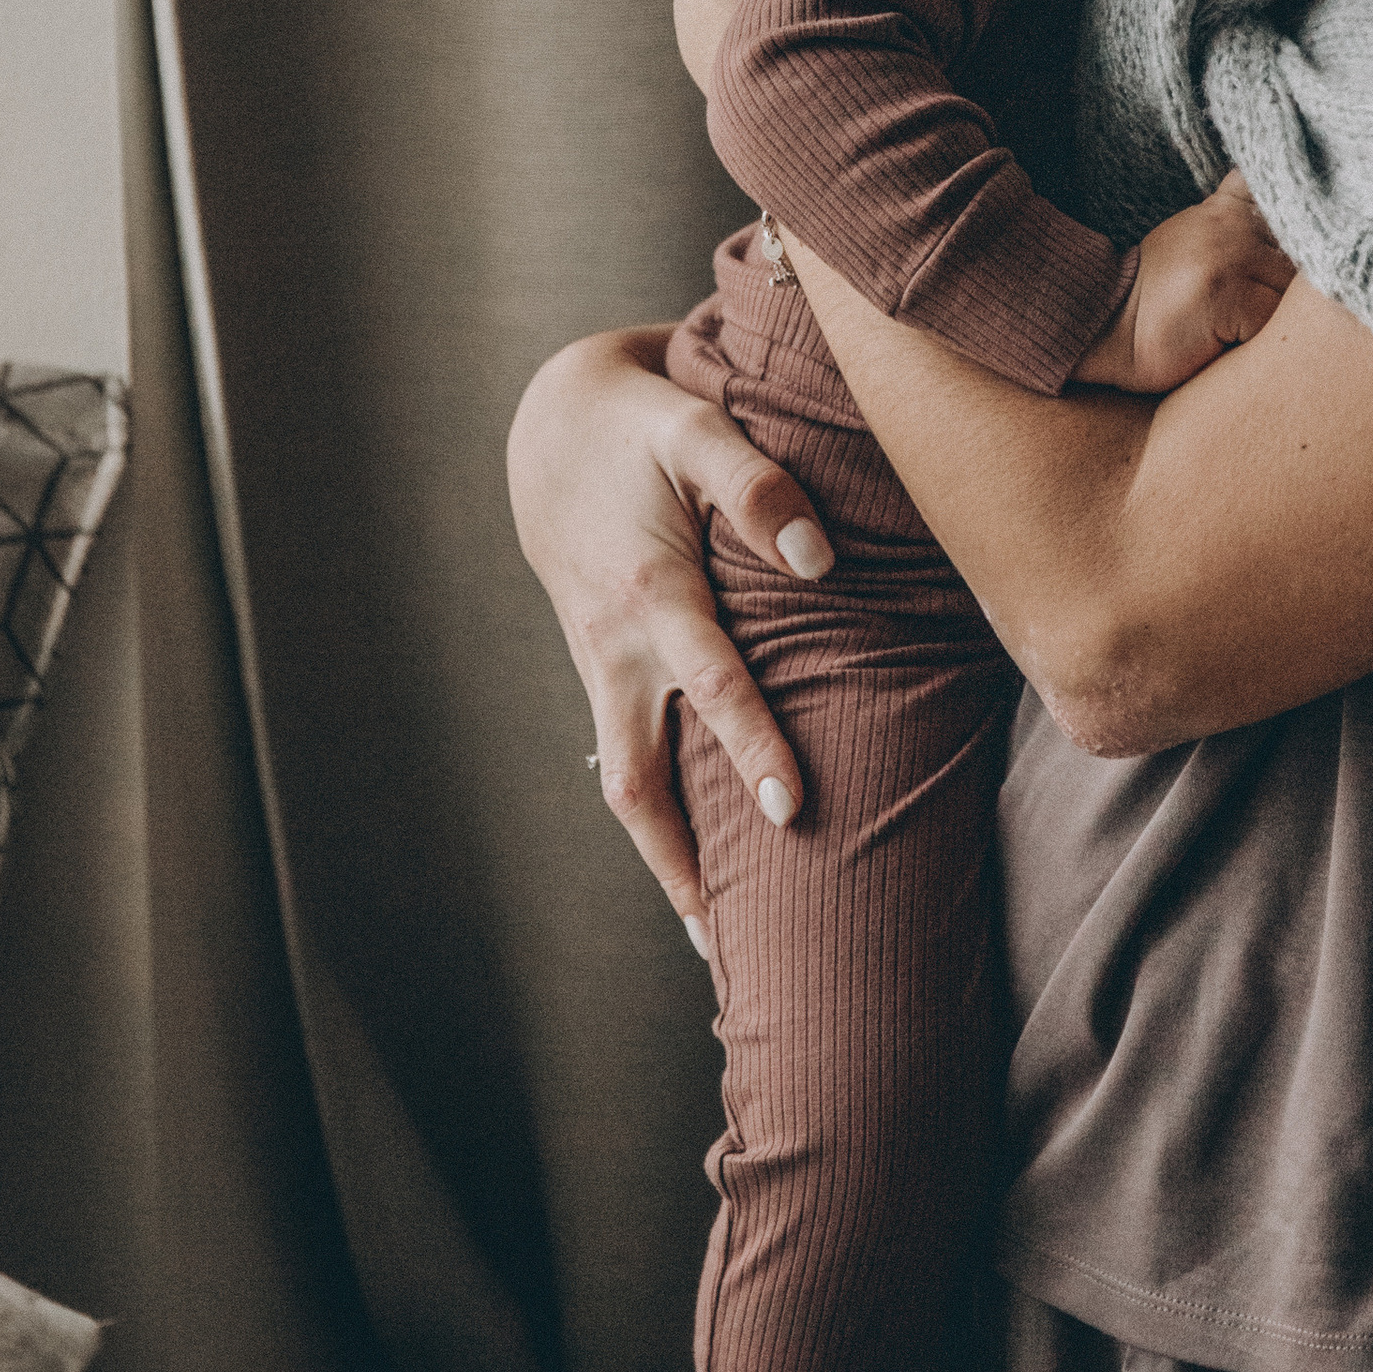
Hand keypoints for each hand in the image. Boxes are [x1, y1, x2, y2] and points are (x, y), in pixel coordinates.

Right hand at [506, 328, 837, 939]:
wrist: (551, 430)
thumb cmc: (641, 426)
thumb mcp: (693, 427)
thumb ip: (756, 483)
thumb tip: (821, 557)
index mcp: (648, 592)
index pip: (708, 685)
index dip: (750, 746)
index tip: (794, 811)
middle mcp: (616, 648)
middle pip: (637, 780)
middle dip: (681, 863)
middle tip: (728, 943)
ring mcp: (602, 670)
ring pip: (625, 788)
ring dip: (665, 864)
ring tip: (713, 946)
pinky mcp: (604, 676)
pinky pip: (627, 766)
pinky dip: (659, 825)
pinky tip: (699, 874)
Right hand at [1069, 173, 1296, 393]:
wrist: (1104, 328)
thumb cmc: (1155, 296)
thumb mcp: (1193, 236)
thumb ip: (1235, 217)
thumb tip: (1295, 218)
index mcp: (1228, 209)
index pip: (1291, 206)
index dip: (1306, 234)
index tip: (1305, 252)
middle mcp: (1234, 226)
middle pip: (1302, 263)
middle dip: (1290, 295)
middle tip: (1251, 314)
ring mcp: (1231, 258)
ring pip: (1291, 297)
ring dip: (1274, 322)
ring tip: (1233, 330)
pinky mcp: (1229, 296)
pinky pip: (1272, 325)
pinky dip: (1255, 343)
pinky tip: (1220, 343)